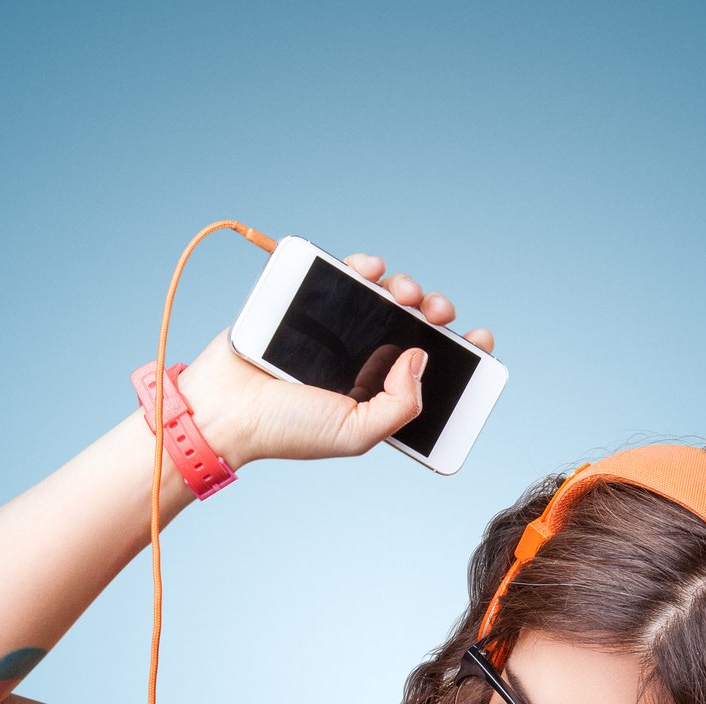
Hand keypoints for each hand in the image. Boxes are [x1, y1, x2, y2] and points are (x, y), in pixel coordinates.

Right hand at [172, 252, 496, 465]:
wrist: (225, 408)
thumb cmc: (286, 430)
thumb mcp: (357, 434)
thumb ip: (400, 405)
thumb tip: (420, 355)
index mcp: (380, 394)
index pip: (431, 368)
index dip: (461, 351)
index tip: (480, 339)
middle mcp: (363, 359)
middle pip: (415, 325)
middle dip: (436, 313)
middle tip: (439, 313)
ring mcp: (337, 330)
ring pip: (386, 297)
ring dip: (406, 287)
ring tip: (404, 293)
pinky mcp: (308, 304)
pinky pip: (345, 276)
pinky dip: (365, 267)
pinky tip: (375, 270)